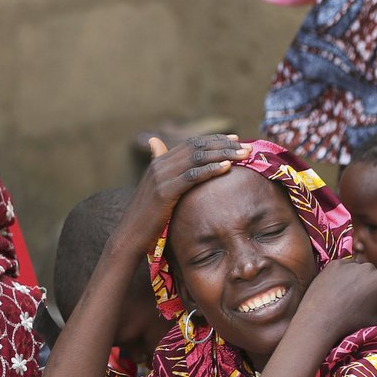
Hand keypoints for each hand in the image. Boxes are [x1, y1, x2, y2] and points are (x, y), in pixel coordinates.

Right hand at [116, 134, 251, 254]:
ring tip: (243, 154)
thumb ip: (168, 177)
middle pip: (196, 147)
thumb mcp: (157, 193)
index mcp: (158, 162)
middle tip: (246, 146)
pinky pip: (192, 176)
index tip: (235, 140)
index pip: (191, 143)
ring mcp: (161, 177)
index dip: (214, 139)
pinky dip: (210, 169)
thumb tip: (178, 172)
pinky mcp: (164, 192)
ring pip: (197, 158)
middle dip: (223, 144)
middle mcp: (159, 165)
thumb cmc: (147, 219)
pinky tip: (227, 167)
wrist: (129, 237)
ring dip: (222, 154)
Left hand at [294, 259, 376, 343]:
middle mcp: (370, 267)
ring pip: (364, 274)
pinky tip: (342, 292)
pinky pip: (347, 270)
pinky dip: (348, 278)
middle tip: (372, 308)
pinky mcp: (334, 264)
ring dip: (364, 284)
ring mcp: (350, 263)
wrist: (317, 320)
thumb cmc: (350, 323)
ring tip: (355, 301)